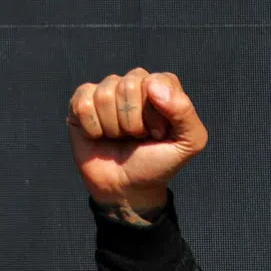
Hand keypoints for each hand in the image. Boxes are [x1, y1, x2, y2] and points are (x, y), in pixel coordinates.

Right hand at [67, 68, 207, 220]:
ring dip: (113, 127)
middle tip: (137, 137)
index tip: (157, 133)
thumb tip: (152, 84)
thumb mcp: (189, 143)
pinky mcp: (81, 101)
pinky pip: (83, 104)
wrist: (126, 188)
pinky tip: (99, 136)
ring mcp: (106, 90)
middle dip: (133, 122)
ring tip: (120, 138)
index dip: (155, 114)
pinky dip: (93, 128)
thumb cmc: (158, 163)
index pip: (154, 82)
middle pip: (128, 85)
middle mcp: (133, 83)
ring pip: (105, 95)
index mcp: (162, 86)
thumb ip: (185, 112)